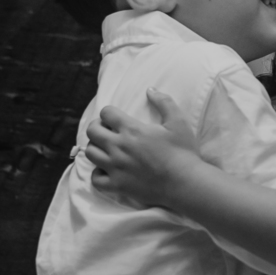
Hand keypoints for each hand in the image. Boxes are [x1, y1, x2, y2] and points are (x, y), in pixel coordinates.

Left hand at [85, 88, 199, 207]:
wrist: (185, 183)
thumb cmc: (183, 152)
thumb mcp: (178, 122)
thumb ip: (164, 102)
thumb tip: (150, 89)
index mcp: (132, 130)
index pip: (107, 113)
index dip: (109, 113)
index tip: (115, 117)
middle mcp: (118, 147)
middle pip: (92, 131)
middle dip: (97, 127)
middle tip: (107, 131)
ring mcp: (115, 167)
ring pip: (90, 153)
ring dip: (96, 148)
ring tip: (106, 149)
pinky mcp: (117, 185)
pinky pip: (95, 179)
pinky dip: (98, 173)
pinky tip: (107, 170)